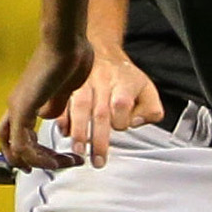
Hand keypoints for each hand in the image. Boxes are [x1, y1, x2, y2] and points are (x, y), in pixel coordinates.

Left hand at [0, 38, 92, 173]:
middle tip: (52, 166)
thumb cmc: (71, 56)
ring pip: (15, 148)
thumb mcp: (64, 87)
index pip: (14, 133)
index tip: (51, 158)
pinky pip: (22, 144)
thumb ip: (55, 103)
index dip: (28, 151)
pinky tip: (58, 158)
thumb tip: (48, 116)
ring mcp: (17, 106)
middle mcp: (16, 105)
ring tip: (65, 163)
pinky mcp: (22, 108)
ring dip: (40, 162)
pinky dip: (39, 157)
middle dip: (26, 161)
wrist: (66, 41)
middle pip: (6, 144)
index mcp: (25, 99)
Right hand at [59, 46, 166, 167]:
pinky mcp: (68, 86)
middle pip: (100, 112)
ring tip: (78, 149)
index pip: (122, 105)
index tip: (120, 127)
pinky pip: (61, 102)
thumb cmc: (124, 77)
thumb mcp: (147, 89)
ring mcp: (83, 83)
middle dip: (98, 139)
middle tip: (97, 160)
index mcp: (123, 82)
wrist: (101, 51)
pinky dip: (61, 118)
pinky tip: (63, 131)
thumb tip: (135, 123)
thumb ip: (150, 110)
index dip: (121, 120)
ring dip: (78, 131)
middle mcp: (102, 81)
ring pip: (79, 107)